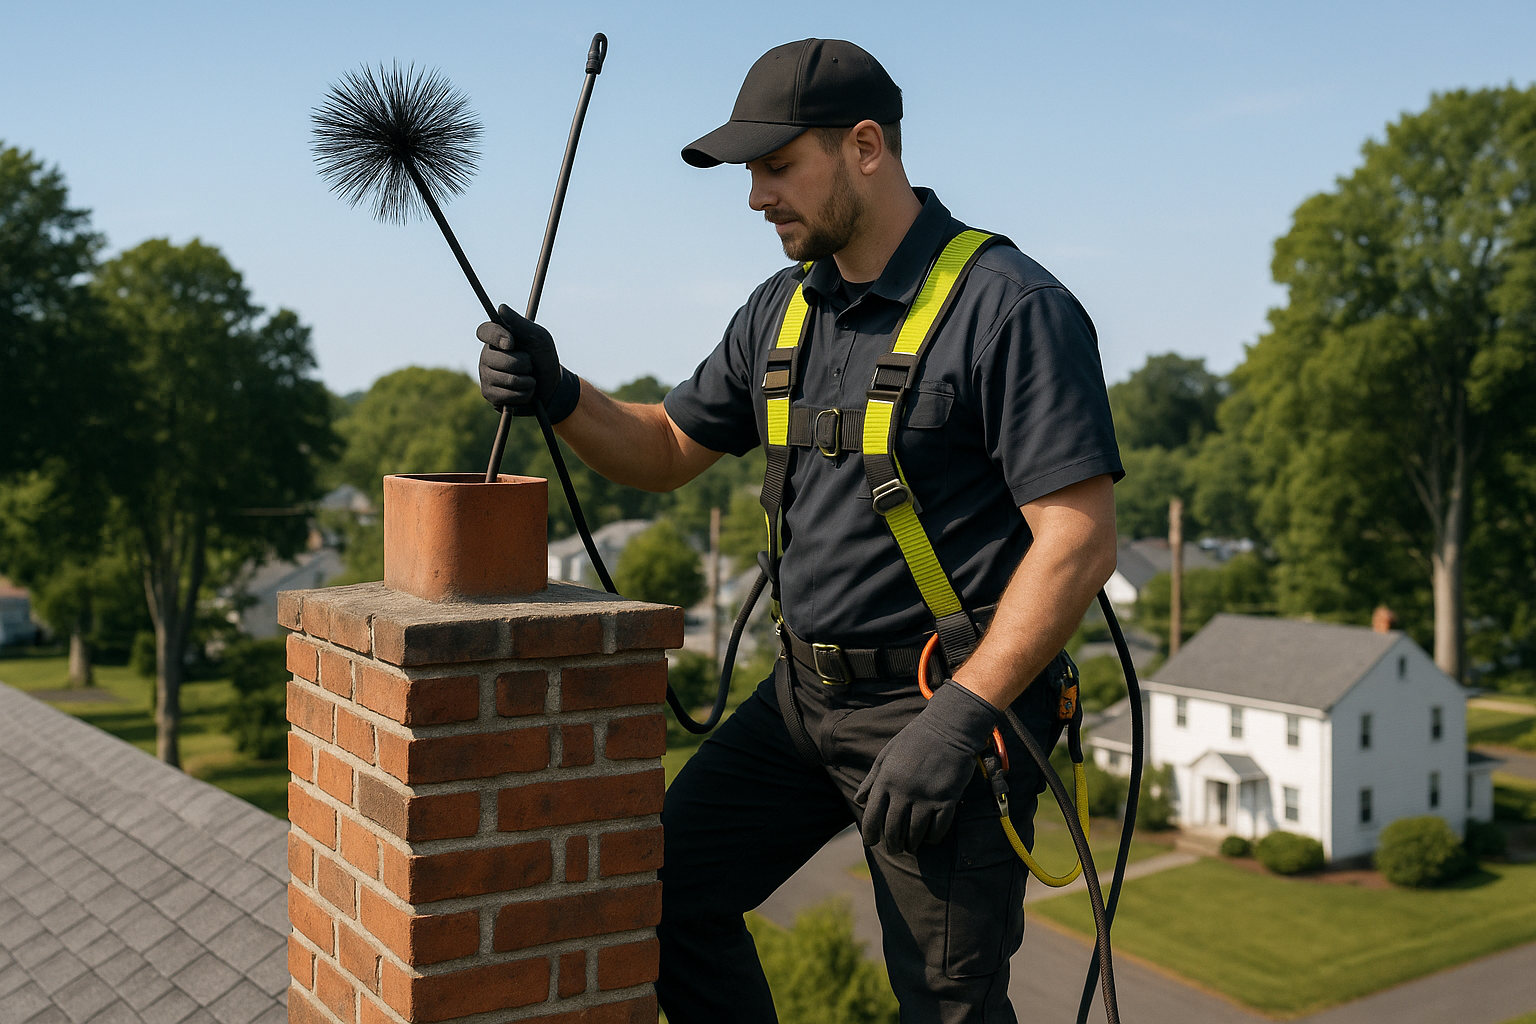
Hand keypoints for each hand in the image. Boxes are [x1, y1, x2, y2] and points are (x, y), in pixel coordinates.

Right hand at [477, 303, 579, 421]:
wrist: (551, 387)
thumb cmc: (544, 358)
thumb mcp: (539, 338)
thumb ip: (521, 324)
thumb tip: (501, 308)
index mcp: (496, 338)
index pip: (484, 331)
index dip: (496, 337)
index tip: (511, 343)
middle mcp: (486, 355)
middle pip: (499, 360)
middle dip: (523, 364)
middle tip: (529, 364)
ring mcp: (486, 376)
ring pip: (506, 379)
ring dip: (527, 381)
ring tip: (529, 378)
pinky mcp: (490, 394)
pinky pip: (508, 396)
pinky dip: (524, 394)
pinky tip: (525, 391)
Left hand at [856, 681, 999, 854]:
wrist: (949, 727)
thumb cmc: (915, 739)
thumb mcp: (887, 755)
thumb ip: (872, 779)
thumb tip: (859, 801)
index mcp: (886, 780)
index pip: (872, 816)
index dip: (870, 833)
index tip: (871, 842)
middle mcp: (904, 791)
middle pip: (893, 829)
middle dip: (892, 844)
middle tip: (894, 848)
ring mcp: (926, 797)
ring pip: (915, 833)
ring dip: (911, 844)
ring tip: (911, 846)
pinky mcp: (947, 799)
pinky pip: (938, 829)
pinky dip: (932, 838)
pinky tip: (930, 838)